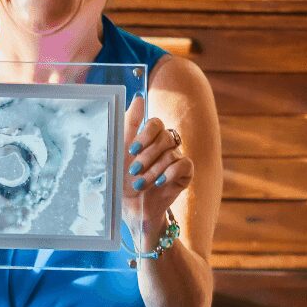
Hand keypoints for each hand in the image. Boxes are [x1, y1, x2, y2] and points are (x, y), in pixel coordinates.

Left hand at [120, 93, 192, 246]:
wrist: (133, 209)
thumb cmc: (124, 181)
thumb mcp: (121, 154)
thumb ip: (128, 125)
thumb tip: (138, 98)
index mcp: (150, 138)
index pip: (156, 123)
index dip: (145, 134)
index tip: (131, 150)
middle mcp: (166, 146)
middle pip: (164, 138)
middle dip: (147, 156)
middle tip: (134, 171)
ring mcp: (177, 159)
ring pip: (172, 154)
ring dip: (153, 171)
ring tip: (141, 184)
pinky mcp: (185, 174)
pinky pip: (184, 165)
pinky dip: (169, 174)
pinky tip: (158, 184)